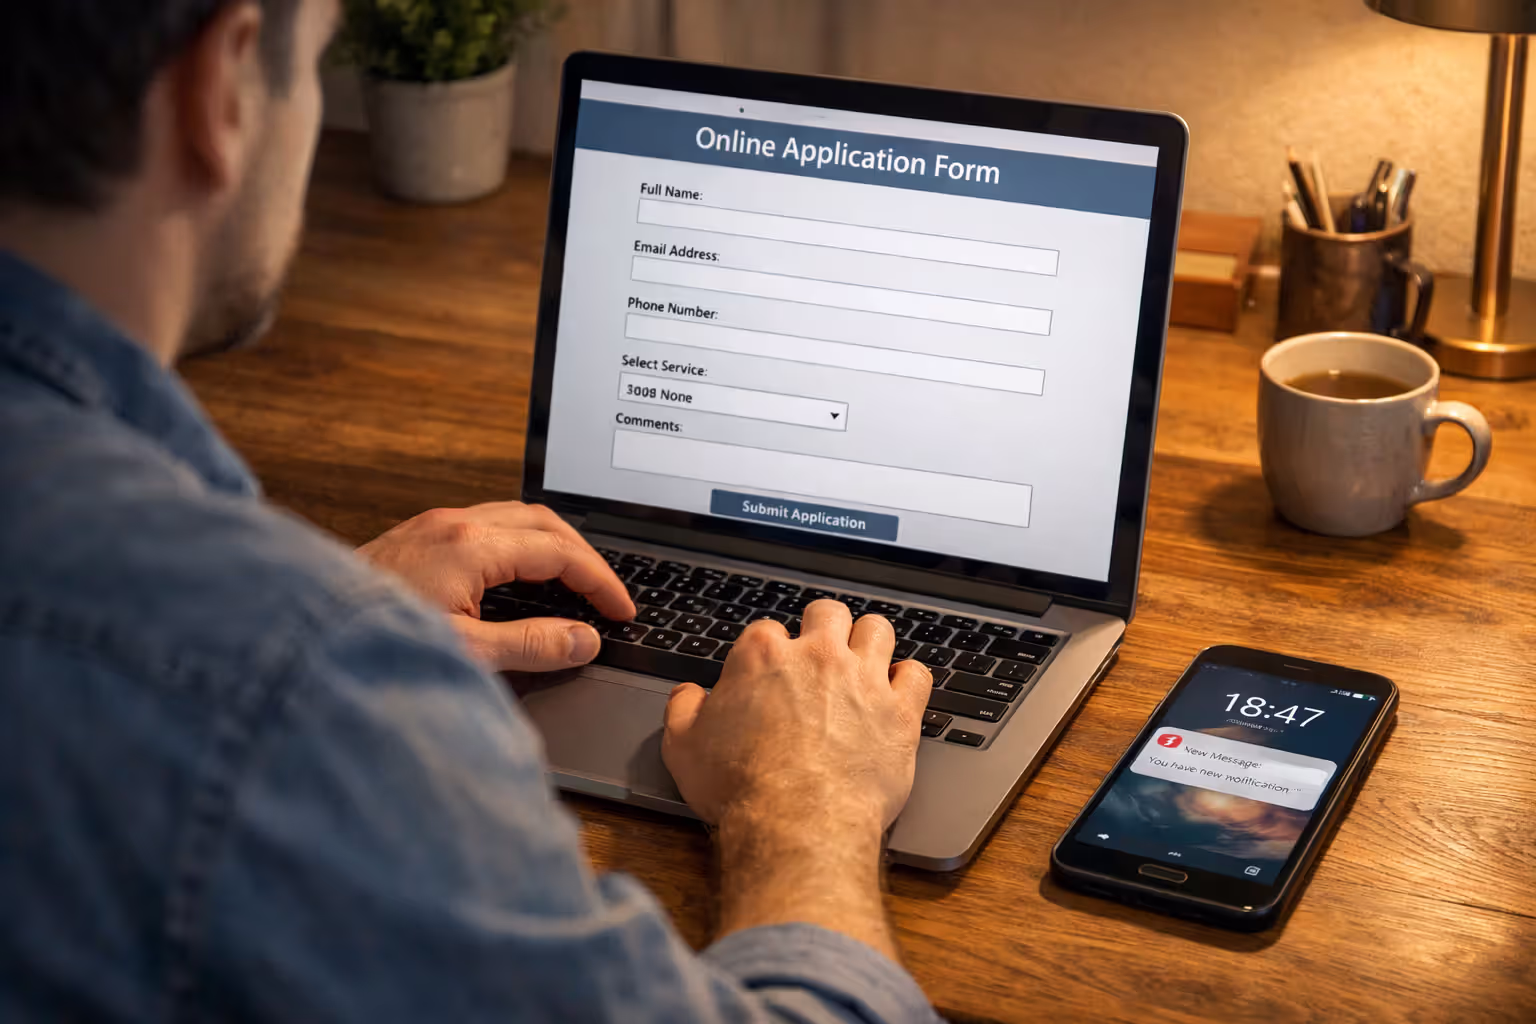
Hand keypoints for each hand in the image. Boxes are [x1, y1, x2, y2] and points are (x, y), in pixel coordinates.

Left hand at [357, 502, 634, 672]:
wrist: (294, 631)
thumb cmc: (370, 643)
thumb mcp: (465, 653)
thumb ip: (531, 644)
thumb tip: (583, 640)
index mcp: (472, 546)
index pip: (559, 552)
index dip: (599, 581)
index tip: (620, 610)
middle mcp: (453, 524)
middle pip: (544, 523)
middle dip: (584, 557)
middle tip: (606, 595)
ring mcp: (432, 526)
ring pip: (515, 518)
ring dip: (553, 546)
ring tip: (574, 584)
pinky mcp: (415, 536)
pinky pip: (487, 525)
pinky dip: (520, 545)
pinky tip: (521, 577)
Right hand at [662, 599, 931, 829]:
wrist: (797, 824)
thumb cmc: (742, 788)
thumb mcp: (683, 748)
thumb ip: (682, 710)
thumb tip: (687, 695)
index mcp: (762, 657)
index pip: (767, 630)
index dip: (767, 652)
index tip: (768, 674)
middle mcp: (817, 656)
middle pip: (827, 613)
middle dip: (823, 628)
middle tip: (819, 654)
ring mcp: (863, 680)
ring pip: (877, 629)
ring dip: (868, 641)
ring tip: (862, 662)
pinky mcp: (899, 711)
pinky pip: (916, 674)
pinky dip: (908, 680)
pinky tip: (897, 692)